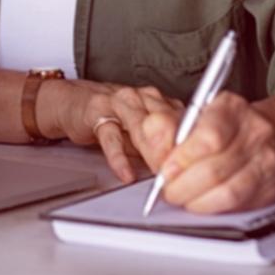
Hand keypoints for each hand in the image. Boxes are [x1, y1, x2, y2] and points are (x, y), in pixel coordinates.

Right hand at [36, 80, 182, 184]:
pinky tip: (126, 173)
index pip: (184, 122)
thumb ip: (164, 148)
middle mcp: (144, 98)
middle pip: (167, 123)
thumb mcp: (144, 134)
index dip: (192, 146)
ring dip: (152, 152)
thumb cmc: (115, 120)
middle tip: (182, 176)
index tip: (198, 169)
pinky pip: (111, 137)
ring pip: (141, 126)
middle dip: (176, 151)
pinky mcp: (98, 112)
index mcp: (161, 102)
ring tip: (159, 175)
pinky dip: (119, 158)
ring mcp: (121, 103)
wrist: (77, 102)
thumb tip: (187, 174)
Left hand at [137, 92, 274, 213]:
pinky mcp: (273, 187)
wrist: (270, 134)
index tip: (165, 169)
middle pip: (215, 170)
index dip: (182, 159)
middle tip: (168, 189)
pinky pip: (239, 206)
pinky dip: (214, 208)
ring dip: (196, 201)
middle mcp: (256, 132)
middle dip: (182, 186)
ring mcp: (268, 161)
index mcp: (233, 108)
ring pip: (228, 193)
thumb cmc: (225, 126)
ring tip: (183, 197)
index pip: (209, 137)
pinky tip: (202, 201)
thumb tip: (151, 135)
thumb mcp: (194, 115)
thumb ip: (167, 125)